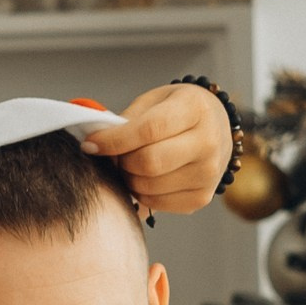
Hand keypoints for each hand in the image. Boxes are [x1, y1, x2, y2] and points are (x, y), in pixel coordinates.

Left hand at [81, 83, 233, 213]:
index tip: (90, 144)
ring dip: (128, 178)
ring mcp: (208, 174)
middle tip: (114, 155)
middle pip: (148, 162)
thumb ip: (126, 121)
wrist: (215, 127)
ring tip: (130, 164)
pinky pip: (156, 203)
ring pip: (149, 186)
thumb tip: (95, 145)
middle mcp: (208, 142)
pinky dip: (140, 193)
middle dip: (120, 161)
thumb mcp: (154, 101)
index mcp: (195, 109)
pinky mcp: (201, 197)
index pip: (148, 130)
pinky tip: (144, 178)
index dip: (113, 140)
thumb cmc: (176, 111)